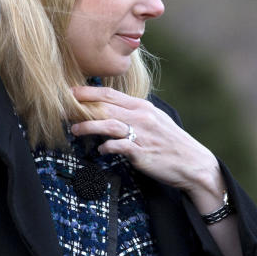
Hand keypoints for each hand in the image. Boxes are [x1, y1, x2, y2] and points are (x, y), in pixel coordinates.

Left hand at [69, 85, 223, 200]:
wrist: (193, 164)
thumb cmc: (172, 143)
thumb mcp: (155, 121)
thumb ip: (134, 114)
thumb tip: (112, 111)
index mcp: (143, 107)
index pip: (110, 94)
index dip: (88, 91)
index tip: (70, 91)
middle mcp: (141, 117)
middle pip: (105, 106)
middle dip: (82, 106)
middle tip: (63, 107)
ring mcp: (142, 134)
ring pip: (108, 124)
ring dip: (88, 126)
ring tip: (74, 130)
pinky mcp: (142, 153)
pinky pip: (119, 146)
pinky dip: (106, 147)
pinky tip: (99, 150)